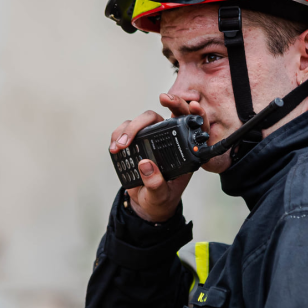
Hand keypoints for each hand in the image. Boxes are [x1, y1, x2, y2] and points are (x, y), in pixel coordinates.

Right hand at [109, 94, 205, 222]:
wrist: (147, 203)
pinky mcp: (138, 140)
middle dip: (145, 119)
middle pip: (162, 117)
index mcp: (184, 151)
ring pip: (143, 120)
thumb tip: (146, 165)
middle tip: (132, 131)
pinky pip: (128, 128)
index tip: (188, 103)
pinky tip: (115, 146)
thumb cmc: (160, 199)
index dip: (192, 111)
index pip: (191, 124)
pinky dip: (119, 134)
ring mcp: (153, 138)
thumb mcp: (161, 196)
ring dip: (129, 128)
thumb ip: (156, 184)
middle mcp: (170, 140)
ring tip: (120, 145)